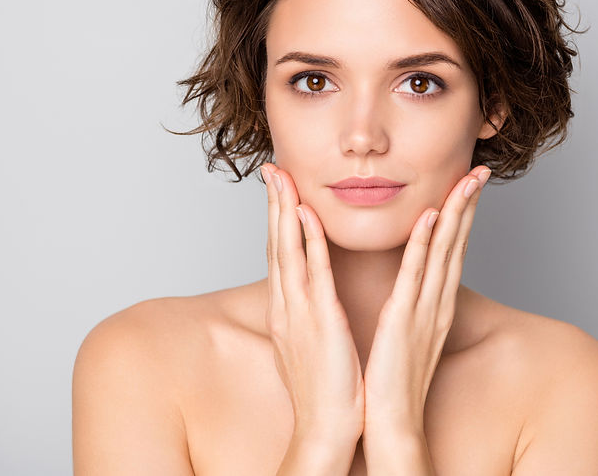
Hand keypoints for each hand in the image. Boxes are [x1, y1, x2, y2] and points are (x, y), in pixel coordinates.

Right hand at [261, 163, 364, 443]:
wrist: (325, 429)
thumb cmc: (323, 390)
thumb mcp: (308, 344)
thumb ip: (306, 316)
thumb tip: (306, 299)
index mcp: (286, 311)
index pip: (279, 255)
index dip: (276, 220)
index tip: (278, 189)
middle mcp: (286, 306)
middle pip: (276, 245)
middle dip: (273, 205)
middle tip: (272, 168)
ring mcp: (300, 312)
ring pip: (288, 251)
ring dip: (285, 211)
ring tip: (283, 177)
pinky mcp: (321, 321)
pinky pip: (314, 273)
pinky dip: (308, 241)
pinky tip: (306, 215)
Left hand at [361, 165, 491, 437]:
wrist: (391, 423)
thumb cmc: (393, 381)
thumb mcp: (407, 335)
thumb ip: (411, 307)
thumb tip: (409, 287)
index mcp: (435, 305)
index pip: (452, 251)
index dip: (462, 216)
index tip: (468, 184)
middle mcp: (437, 303)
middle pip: (458, 244)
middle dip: (468, 204)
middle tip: (480, 169)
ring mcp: (424, 310)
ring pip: (445, 252)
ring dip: (456, 213)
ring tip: (466, 179)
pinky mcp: (404, 320)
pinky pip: (416, 276)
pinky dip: (425, 245)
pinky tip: (431, 217)